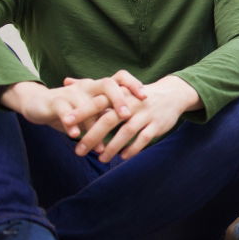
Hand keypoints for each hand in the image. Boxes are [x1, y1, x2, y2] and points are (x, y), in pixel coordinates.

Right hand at [0, 70, 146, 138]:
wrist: (39, 104)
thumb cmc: (74, 109)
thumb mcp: (94, 111)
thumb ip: (111, 115)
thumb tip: (135, 128)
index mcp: (99, 86)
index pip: (120, 78)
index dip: (133, 84)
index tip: (146, 97)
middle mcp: (88, 86)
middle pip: (107, 84)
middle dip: (118, 99)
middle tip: (126, 116)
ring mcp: (71, 92)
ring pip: (87, 103)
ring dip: (94, 124)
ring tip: (101, 144)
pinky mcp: (55, 101)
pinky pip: (65, 111)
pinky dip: (70, 122)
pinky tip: (74, 135)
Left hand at [73, 75, 198, 162]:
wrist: (172, 93)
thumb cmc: (138, 95)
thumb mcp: (118, 88)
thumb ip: (93, 87)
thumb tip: (66, 80)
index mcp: (120, 94)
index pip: (98, 103)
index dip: (83, 112)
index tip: (66, 122)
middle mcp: (132, 104)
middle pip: (110, 120)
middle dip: (93, 136)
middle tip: (78, 151)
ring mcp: (146, 114)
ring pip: (127, 132)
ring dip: (112, 147)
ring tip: (100, 159)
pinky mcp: (158, 124)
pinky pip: (144, 139)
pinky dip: (132, 149)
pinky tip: (122, 156)